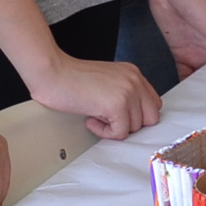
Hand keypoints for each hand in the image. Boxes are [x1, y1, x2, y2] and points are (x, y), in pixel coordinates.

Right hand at [28, 51, 157, 139]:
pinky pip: (120, 133)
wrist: (52, 73)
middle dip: (130, 124)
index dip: (137, 115)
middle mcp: (134, 80)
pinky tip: (90, 119)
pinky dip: (104, 132)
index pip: (153, 103)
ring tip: (95, 115)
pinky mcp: (117, 105)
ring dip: (114, 127)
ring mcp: (128, 91)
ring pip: (135, 127)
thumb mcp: (106, 80)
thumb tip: (132, 116)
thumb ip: (123, 92)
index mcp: (133, 73)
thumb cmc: (71, 78)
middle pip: (151, 117)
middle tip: (109, 119)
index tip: (119, 118)